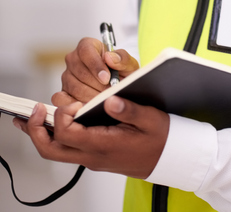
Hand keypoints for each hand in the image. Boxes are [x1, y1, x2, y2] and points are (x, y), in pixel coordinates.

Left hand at [13, 97, 168, 178]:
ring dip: (41, 134)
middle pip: (51, 150)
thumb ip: (129, 109)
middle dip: (36, 131)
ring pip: (55, 152)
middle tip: (32, 111)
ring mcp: (91, 158)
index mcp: (104, 145)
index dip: (62, 116)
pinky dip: (53, 136)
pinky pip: (65, 149)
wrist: (169, 158)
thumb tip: (109, 100)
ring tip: (34, 116)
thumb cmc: (160, 137)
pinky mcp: (94, 155)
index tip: (71, 102)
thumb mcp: (151, 119)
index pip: (68, 134)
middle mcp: (93, 155)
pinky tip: (53, 121)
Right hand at [52, 38, 139, 105]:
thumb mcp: (128, 64)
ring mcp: (66, 76)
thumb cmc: (121, 72)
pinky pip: (64, 99)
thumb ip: (122, 58)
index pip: (86, 51)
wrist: (118, 85)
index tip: (107, 78)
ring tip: (105, 101)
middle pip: (80, 72)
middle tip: (109, 93)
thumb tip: (109, 57)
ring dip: (90, 96)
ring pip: (74, 87)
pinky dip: (78, 105)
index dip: (96, 65)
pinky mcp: (63, 92)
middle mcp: (73, 59)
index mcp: (87, 46)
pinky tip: (91, 108)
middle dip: (97, 85)